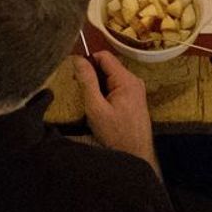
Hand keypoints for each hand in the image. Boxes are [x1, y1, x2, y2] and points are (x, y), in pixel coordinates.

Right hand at [73, 52, 156, 168]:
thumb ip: (87, 81)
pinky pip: (117, 88)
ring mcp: (136, 90)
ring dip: (98, 85)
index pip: (104, 56)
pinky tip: (100, 108)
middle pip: (108, 67)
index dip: (87, 61)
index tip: (75, 76)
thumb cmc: (115, 134)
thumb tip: (78, 58)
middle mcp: (134, 80)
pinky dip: (106, 93)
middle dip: (92, 75)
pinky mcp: (135, 100)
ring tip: (89, 102)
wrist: (136, 156)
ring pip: (111, 78)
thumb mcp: (96, 108)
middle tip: (80, 91)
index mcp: (126, 79)